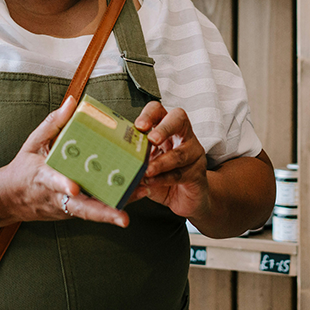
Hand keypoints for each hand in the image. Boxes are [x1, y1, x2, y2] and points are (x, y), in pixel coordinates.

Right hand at [0, 96, 129, 226]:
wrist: (10, 199)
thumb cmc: (23, 167)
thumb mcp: (33, 142)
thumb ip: (53, 123)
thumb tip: (72, 101)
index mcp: (42, 177)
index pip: (52, 182)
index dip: (63, 185)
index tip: (74, 188)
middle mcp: (56, 197)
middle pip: (80, 209)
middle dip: (103, 214)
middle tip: (123, 217)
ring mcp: (65, 207)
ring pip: (92, 212)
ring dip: (117, 208)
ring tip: (142, 194)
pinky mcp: (72, 212)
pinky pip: (95, 209)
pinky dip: (115, 203)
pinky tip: (137, 193)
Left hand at [130, 101, 210, 219]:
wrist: (185, 198)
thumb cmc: (162, 177)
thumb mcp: (145, 166)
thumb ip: (133, 162)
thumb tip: (111, 164)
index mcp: (165, 128)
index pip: (159, 110)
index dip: (149, 114)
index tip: (139, 126)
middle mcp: (182, 135)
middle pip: (178, 119)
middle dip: (164, 128)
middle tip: (152, 140)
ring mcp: (194, 153)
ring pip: (180, 153)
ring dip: (161, 163)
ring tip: (147, 171)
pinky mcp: (198, 173)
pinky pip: (181, 174)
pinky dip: (164, 179)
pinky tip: (152, 183)